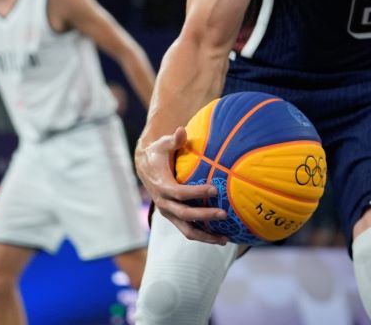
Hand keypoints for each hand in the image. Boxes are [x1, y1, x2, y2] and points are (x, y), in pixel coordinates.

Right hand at [135, 126, 229, 244]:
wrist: (145, 168)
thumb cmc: (158, 153)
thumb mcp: (163, 144)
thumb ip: (173, 140)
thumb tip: (181, 131)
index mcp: (162, 187)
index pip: (180, 193)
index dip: (197, 193)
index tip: (215, 189)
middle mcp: (164, 204)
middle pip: (185, 215)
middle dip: (204, 216)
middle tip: (224, 214)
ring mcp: (169, 213)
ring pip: (186, 230)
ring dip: (205, 236)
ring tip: (225, 239)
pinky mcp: (174, 217)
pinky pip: (189, 230)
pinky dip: (204, 235)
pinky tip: (221, 237)